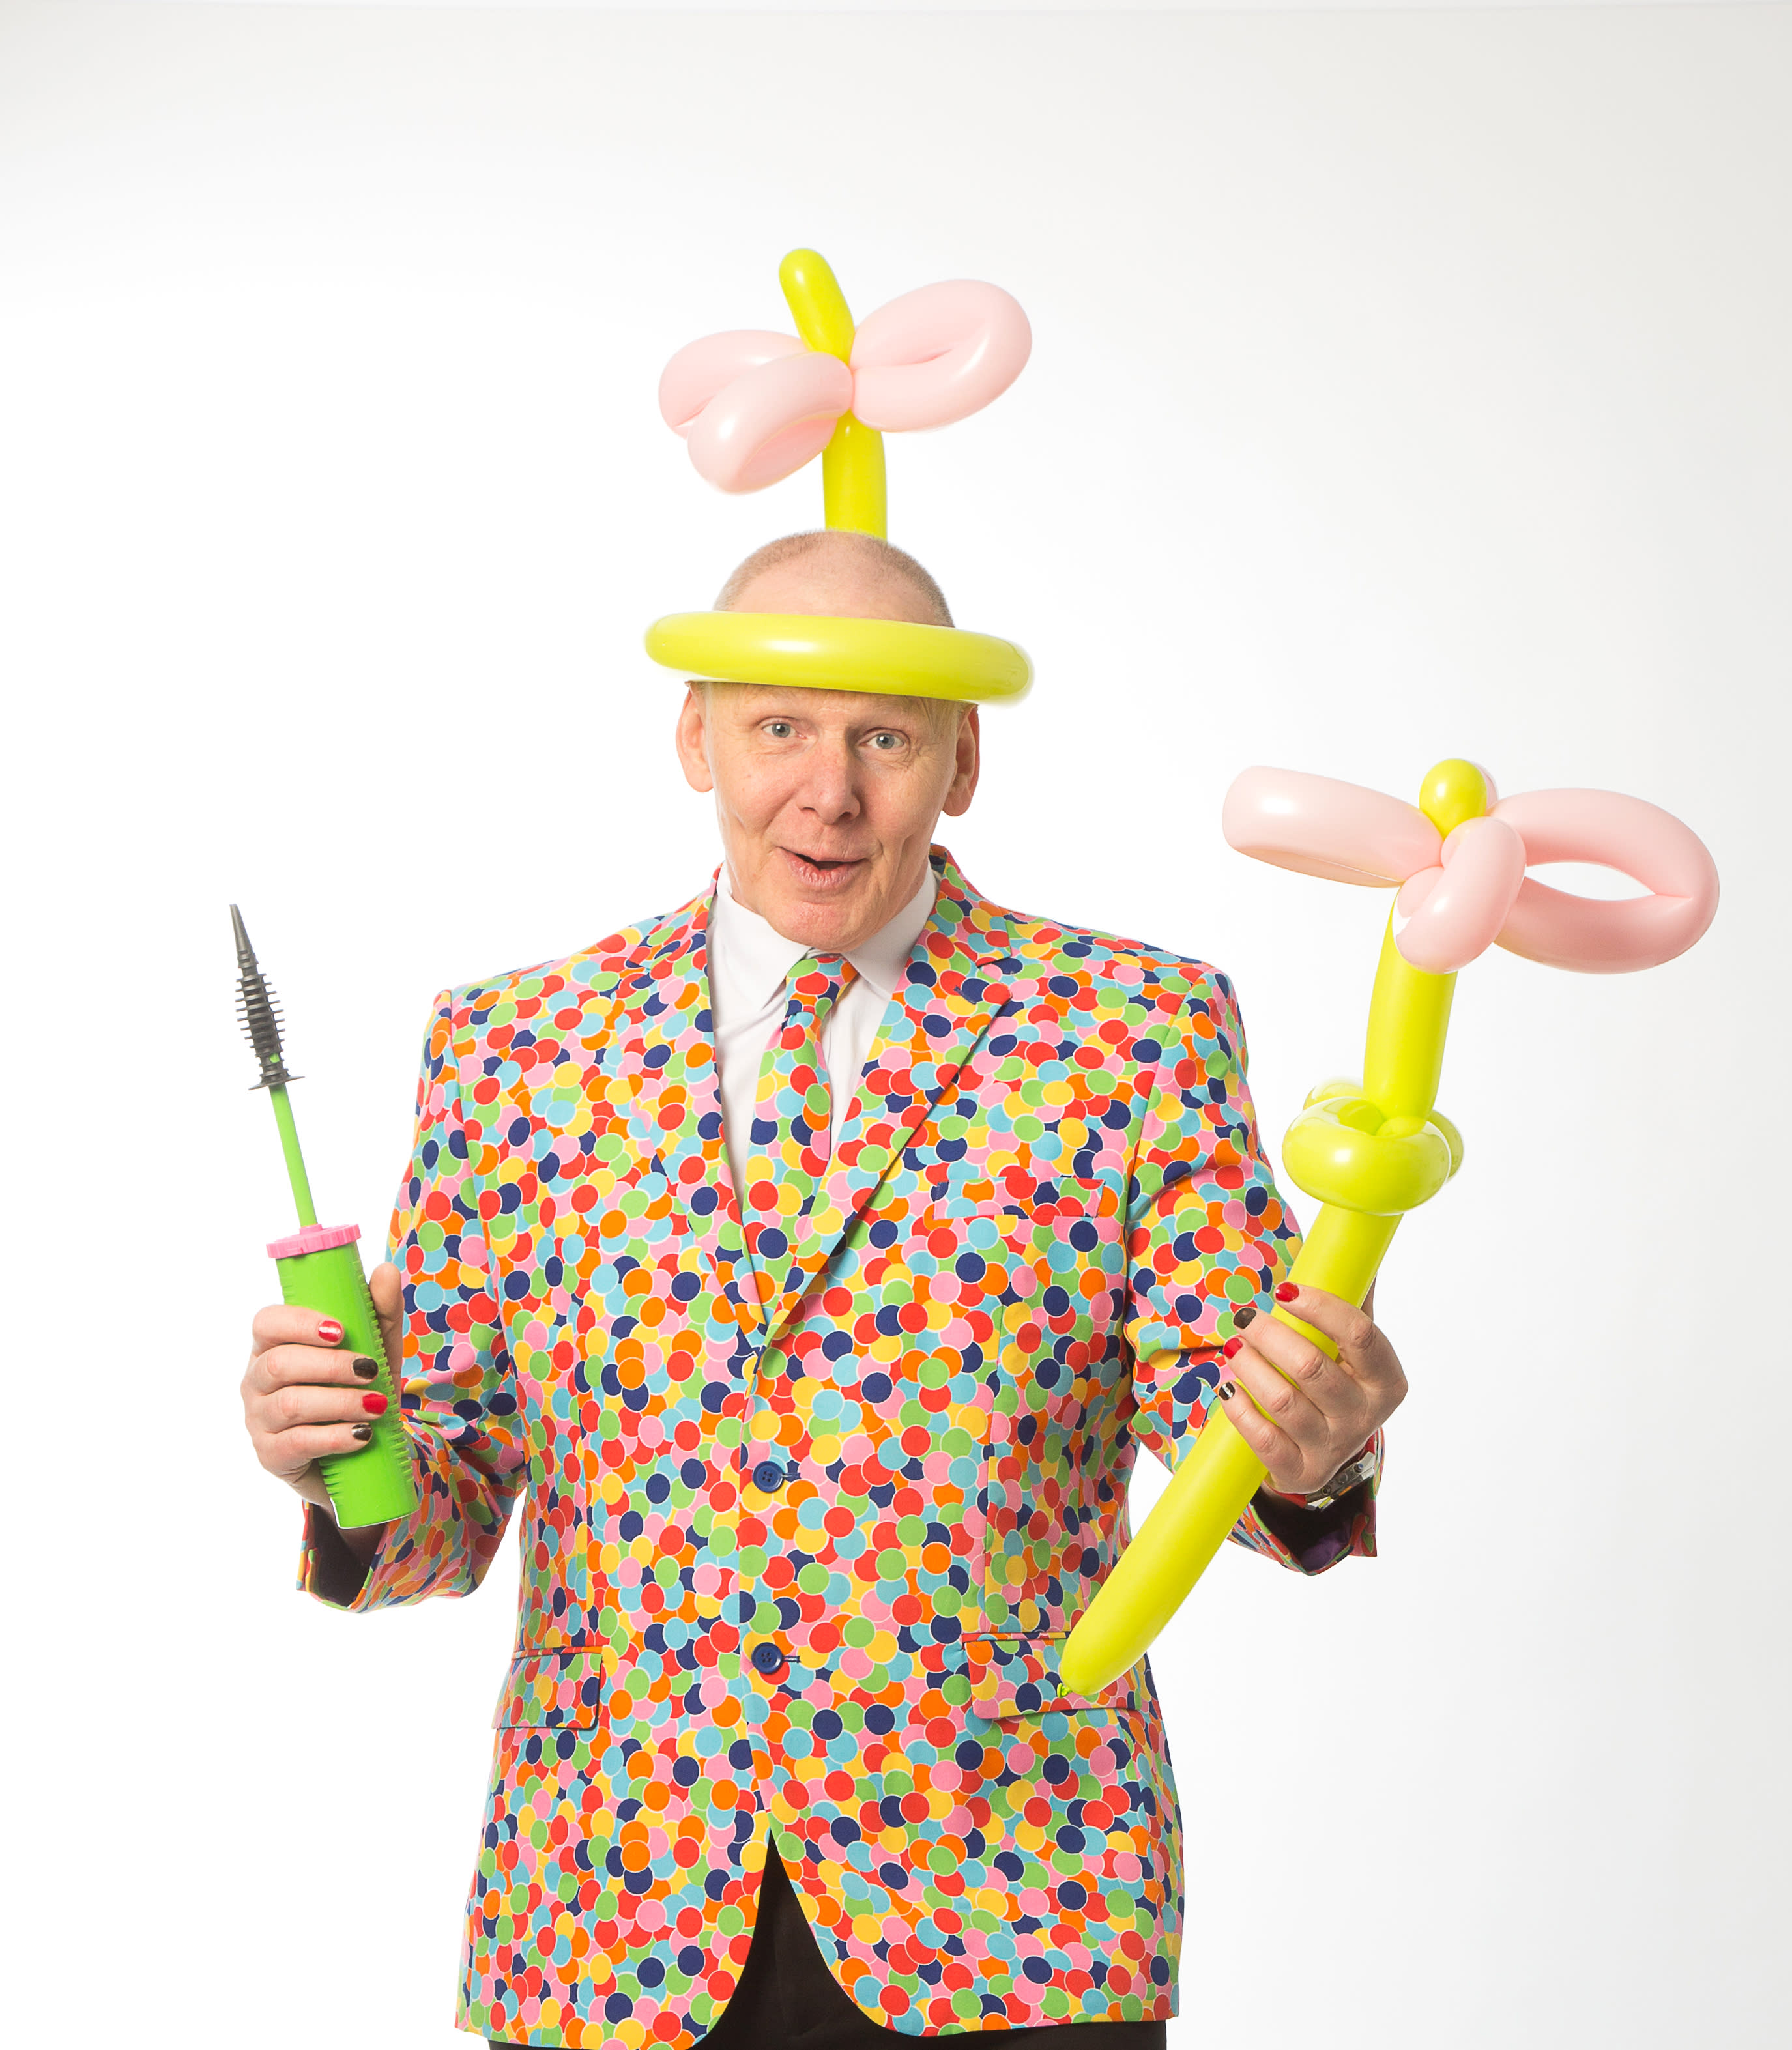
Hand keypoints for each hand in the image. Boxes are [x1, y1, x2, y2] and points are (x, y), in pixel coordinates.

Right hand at [242, 1262, 405, 1533]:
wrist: (360, 1454)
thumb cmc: (358, 1391)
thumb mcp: (377, 1350)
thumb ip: (380, 1312)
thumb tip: (385, 1270)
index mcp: (274, 1346)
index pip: (267, 1322)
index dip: (299, 1323)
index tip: (340, 1330)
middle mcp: (257, 1380)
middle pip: (280, 1364)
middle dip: (331, 1366)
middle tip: (371, 1371)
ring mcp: (259, 1419)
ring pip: (290, 1404)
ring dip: (339, 1402)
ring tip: (377, 1405)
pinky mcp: (271, 1455)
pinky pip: (297, 1443)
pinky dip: (335, 1437)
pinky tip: (361, 1435)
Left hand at [1215, 1282, 1406, 1499]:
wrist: (1325, 1453)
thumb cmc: (1337, 1385)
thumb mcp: (1353, 1350)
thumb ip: (1354, 1303)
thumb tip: (1353, 1249)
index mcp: (1386, 1379)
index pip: (1360, 1334)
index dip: (1320, 1307)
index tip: (1284, 1289)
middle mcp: (1364, 1416)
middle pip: (1311, 1366)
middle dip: (1269, 1335)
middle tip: (1245, 1318)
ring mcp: (1332, 1447)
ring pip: (1282, 1400)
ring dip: (1249, 1365)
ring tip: (1233, 1346)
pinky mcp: (1299, 1469)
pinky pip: (1262, 1438)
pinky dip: (1238, 1407)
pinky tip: (1228, 1385)